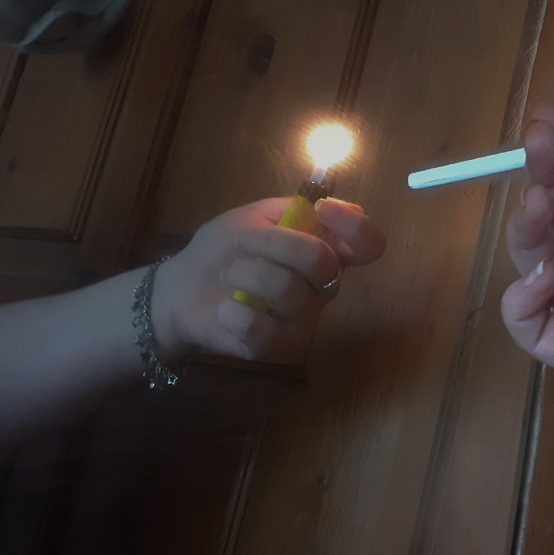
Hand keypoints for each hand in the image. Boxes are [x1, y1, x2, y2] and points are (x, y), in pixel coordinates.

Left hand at [155, 197, 385, 361]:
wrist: (183, 288)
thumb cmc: (224, 249)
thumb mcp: (253, 216)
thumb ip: (292, 210)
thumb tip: (331, 207)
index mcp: (324, 251)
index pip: (369, 245)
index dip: (355, 227)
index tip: (323, 210)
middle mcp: (322, 287)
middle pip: (327, 265)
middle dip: (279, 246)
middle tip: (247, 246)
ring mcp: (304, 320)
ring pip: (291, 292)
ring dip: (249, 273)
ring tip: (229, 275)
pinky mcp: (278, 348)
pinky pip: (266, 331)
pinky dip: (236, 313)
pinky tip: (225, 310)